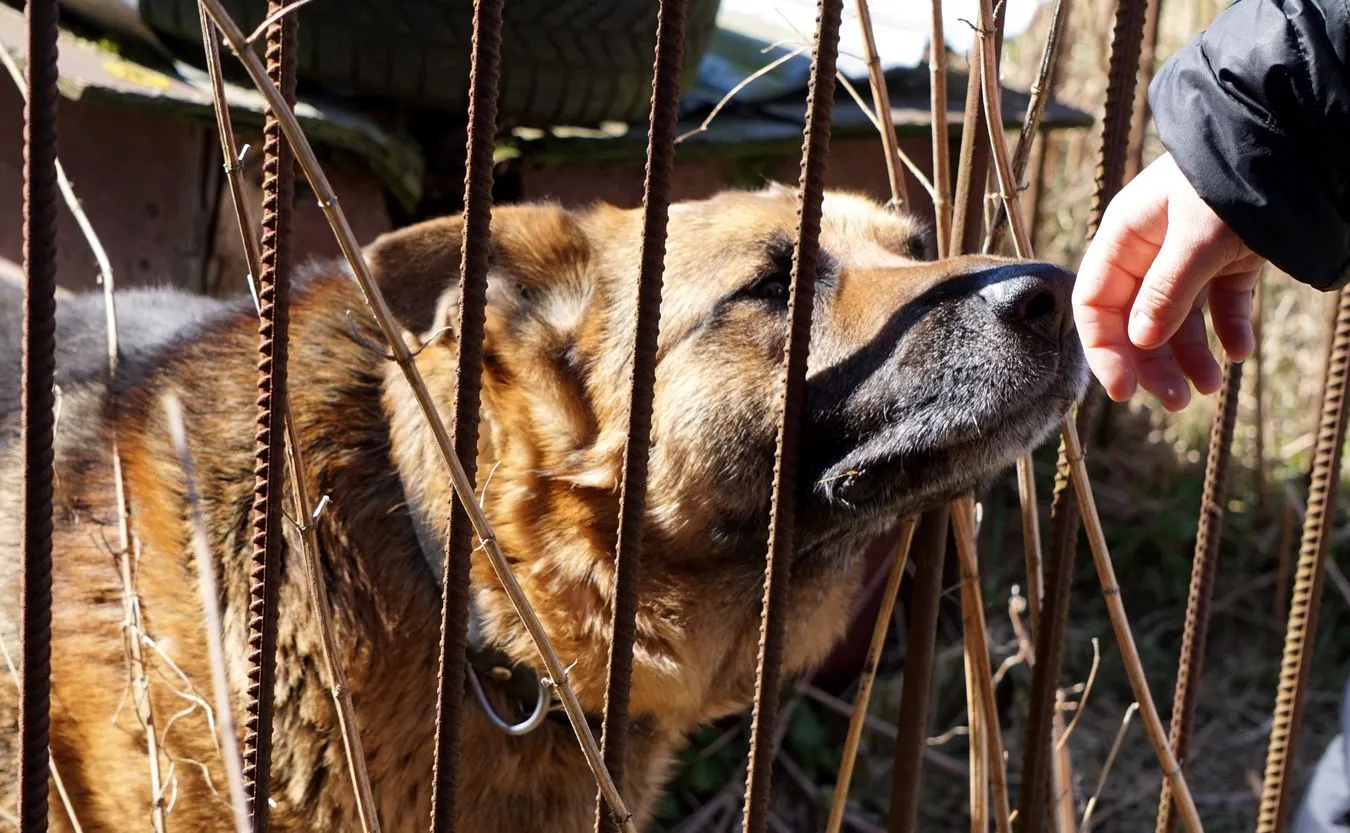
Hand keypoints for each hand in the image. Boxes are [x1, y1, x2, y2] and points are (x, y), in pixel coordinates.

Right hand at [1071, 153, 1264, 410]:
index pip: (1097, 304)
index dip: (1104, 350)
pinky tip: (1240, 351)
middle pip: (1138, 320)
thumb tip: (1140, 342)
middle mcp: (1151, 250)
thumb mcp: (1197, 237)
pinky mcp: (1230, 260)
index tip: (1123, 390)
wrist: (1292, 138)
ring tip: (1212, 388)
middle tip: (1174, 402)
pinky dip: (1229, 330)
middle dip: (1154, 363)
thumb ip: (1167, 291)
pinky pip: (1221, 305)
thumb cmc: (1231, 180)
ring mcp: (1190, 256)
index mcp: (1125, 237)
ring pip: (1179, 319)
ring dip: (1191, 356)